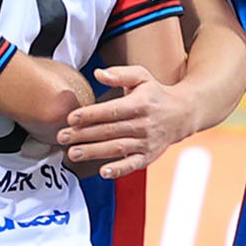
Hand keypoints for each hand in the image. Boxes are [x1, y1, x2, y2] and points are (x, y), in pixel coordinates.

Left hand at [61, 62, 192, 174]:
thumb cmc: (156, 93)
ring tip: (73, 153)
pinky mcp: (148, 156)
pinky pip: (133, 165)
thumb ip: (120, 74)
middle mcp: (144, 124)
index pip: (111, 111)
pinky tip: (103, 172)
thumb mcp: (142, 76)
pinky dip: (119, 170)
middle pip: (109, 131)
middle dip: (84, 135)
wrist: (183, 114)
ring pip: (116, 148)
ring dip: (93, 152)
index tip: (71, 118)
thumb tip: (98, 73)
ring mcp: (146, 142)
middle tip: (62, 137)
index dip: (90, 115)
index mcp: (140, 104)